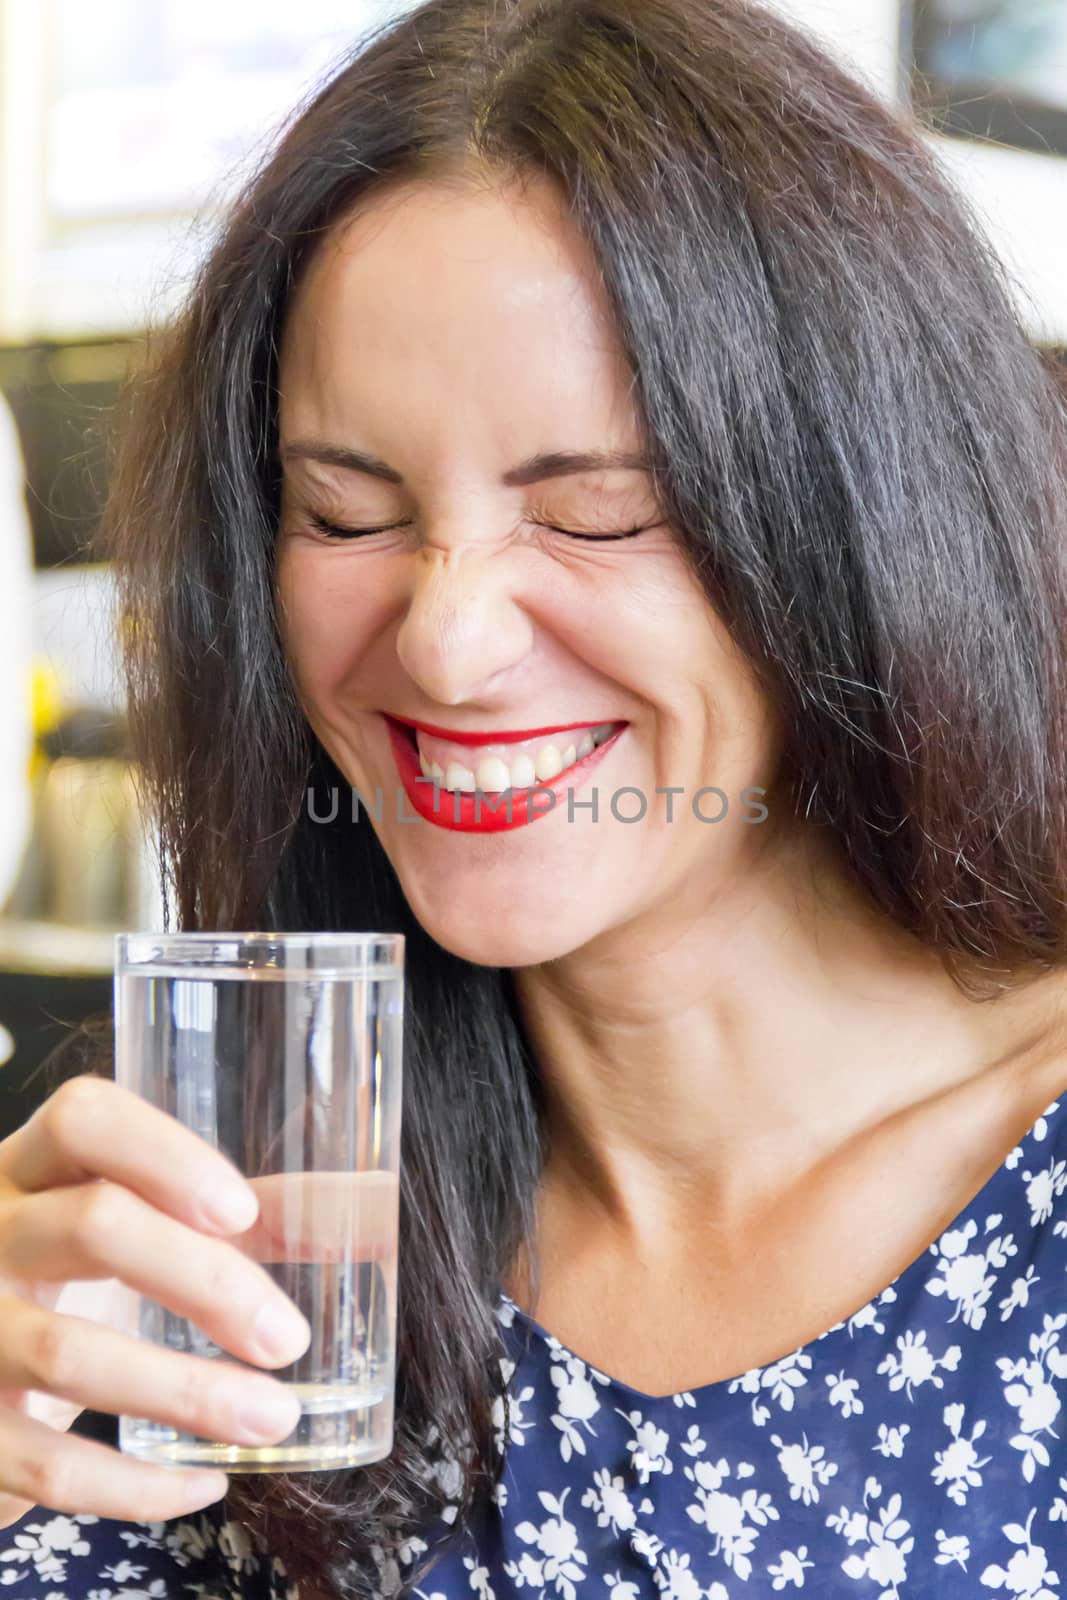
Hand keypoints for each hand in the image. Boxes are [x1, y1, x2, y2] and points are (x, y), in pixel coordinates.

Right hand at [0, 1074, 315, 1525]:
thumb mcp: (130, 1230)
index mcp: (33, 1168)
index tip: (241, 1210)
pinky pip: (47, 1463)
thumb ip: (235, 1217)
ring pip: (69, 1352)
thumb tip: (370, 1208)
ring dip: (189, 1392)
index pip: (82, 1118)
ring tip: (273, 1417)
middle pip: (95, 1226)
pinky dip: (133, 1485)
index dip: (164, 1154)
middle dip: (207, 1282)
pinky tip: (199, 1486)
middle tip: (287, 1336)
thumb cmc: (67, 1278)